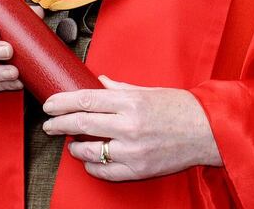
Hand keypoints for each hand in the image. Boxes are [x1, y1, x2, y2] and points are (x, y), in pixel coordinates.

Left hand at [42, 76, 222, 180]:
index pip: (84, 99)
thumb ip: (117, 88)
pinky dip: (93, 166)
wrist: (206, 131)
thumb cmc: (177, 107)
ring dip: (75, 147)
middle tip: (48, 124)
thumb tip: (97, 82)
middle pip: (82, 123)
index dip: (62, 102)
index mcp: (128, 102)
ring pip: (91, 150)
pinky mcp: (139, 170)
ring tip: (69, 142)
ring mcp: (133, 150)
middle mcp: (128, 126)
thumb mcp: (145, 90)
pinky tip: (87, 160)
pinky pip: (106, 171)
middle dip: (59, 123)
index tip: (49, 104)